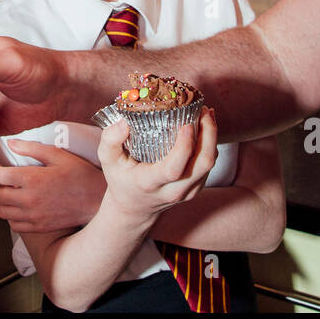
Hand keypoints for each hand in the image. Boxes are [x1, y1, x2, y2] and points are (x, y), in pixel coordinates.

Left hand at [0, 141, 106, 233]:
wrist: (97, 200)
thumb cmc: (80, 175)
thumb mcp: (58, 155)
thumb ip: (31, 148)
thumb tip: (11, 143)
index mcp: (32, 179)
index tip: (1, 167)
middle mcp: (29, 200)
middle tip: (6, 180)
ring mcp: (33, 216)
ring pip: (2, 212)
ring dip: (4, 202)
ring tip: (14, 194)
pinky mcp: (38, 227)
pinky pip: (14, 225)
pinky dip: (13, 216)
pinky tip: (22, 207)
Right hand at [95, 110, 218, 224]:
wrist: (134, 208)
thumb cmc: (120, 179)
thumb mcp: (107, 160)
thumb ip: (110, 139)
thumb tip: (124, 121)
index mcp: (150, 183)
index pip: (173, 169)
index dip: (184, 146)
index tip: (186, 124)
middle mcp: (173, 190)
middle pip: (201, 165)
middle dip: (208, 135)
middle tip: (204, 110)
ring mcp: (187, 191)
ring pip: (209, 164)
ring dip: (212, 136)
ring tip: (206, 113)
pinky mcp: (196, 188)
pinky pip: (208, 164)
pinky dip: (210, 144)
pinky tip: (205, 126)